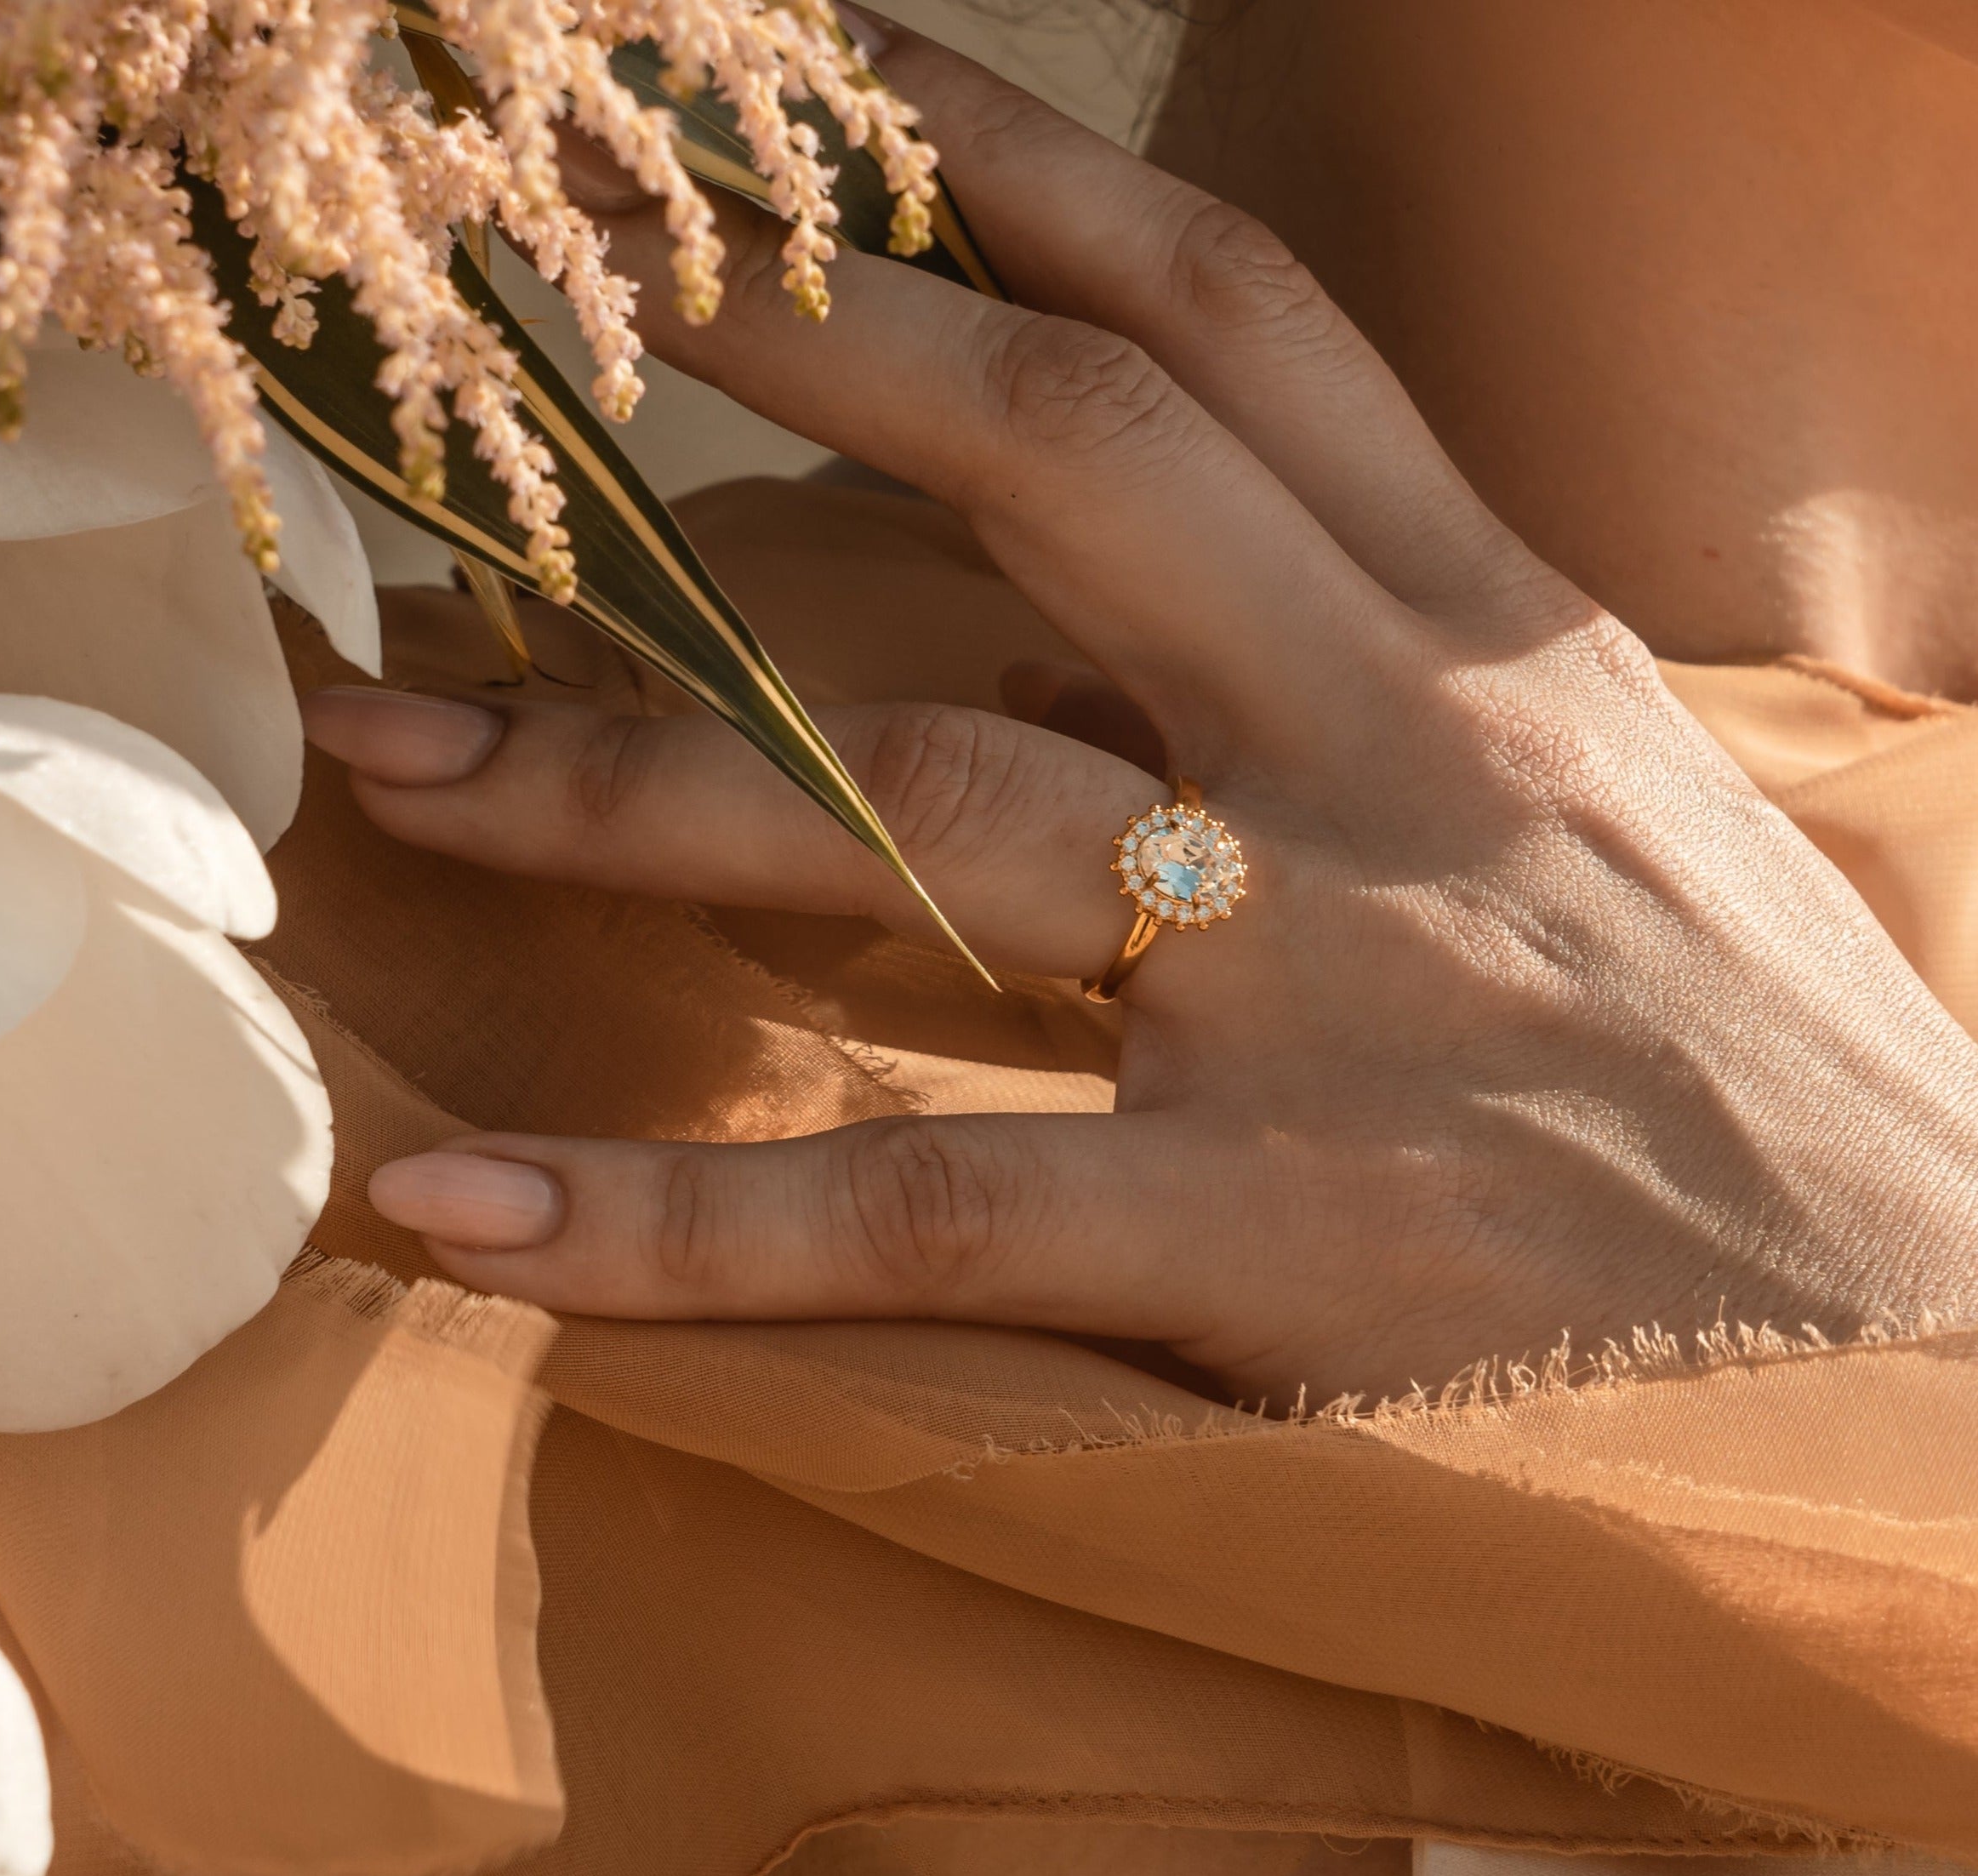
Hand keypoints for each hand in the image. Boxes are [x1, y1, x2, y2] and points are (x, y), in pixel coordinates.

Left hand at [303, 29, 1977, 1402]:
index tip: (775, 76)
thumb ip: (1389, 701)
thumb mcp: (1620, 831)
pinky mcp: (1283, 1250)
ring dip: (623, 777)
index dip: (994, 163)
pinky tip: (464, 1207)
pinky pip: (913, 1215)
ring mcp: (1343, 999)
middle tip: (496, 297)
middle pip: (1060, 456)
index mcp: (1493, 645)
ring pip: (925, 813)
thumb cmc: (1773, 1121)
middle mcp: (1410, 763)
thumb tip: (1126, 632)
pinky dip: (670, 1221)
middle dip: (773, 337)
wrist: (1960, 1410)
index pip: (1231, 316)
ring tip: (387, 761)